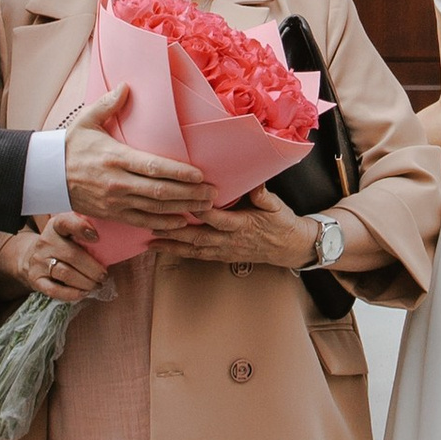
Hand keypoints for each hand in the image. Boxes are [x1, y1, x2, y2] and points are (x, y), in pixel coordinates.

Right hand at [3, 214, 108, 304]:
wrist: (31, 257)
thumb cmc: (60, 244)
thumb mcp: (68, 232)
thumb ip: (85, 232)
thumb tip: (115, 238)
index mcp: (56, 227)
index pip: (65, 222)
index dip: (80, 228)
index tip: (97, 237)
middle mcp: (45, 242)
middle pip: (72, 255)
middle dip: (92, 268)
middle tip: (104, 275)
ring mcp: (39, 262)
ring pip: (65, 274)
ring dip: (86, 282)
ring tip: (97, 284)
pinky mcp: (36, 280)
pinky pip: (54, 290)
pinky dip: (72, 294)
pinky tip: (84, 293)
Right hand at [62, 80, 213, 225]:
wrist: (46, 175)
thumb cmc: (71, 146)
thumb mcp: (86, 121)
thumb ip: (108, 104)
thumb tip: (127, 85)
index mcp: (115, 157)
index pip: (153, 167)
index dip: (178, 173)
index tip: (200, 174)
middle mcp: (117, 183)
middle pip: (160, 192)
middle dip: (189, 194)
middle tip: (213, 194)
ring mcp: (115, 202)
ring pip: (155, 210)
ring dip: (182, 210)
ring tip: (205, 208)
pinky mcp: (112, 214)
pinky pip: (142, 222)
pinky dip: (163, 224)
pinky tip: (181, 222)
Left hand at [150, 186, 319, 272]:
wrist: (290, 248)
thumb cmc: (282, 223)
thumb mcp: (277, 206)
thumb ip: (263, 196)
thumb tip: (255, 183)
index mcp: (243, 225)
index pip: (217, 218)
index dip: (199, 211)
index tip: (182, 201)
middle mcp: (230, 240)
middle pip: (198, 237)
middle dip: (174, 232)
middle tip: (153, 225)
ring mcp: (225, 251)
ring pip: (194, 249)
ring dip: (172, 246)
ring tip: (150, 242)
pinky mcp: (222, 256)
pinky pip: (198, 256)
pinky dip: (180, 254)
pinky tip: (165, 250)